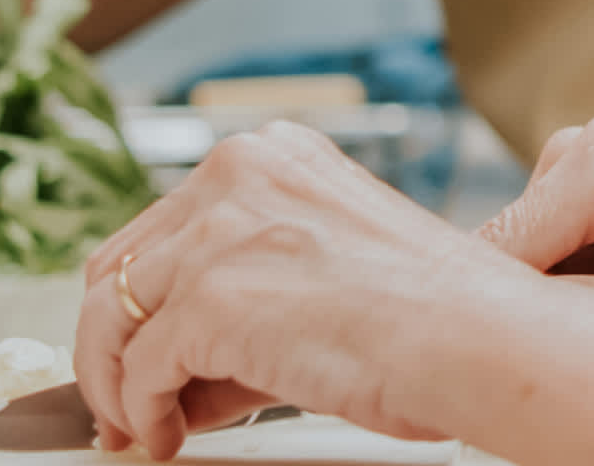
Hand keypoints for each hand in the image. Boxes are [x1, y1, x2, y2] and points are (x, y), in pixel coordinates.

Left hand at [79, 122, 539, 456]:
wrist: (481, 341)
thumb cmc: (439, 319)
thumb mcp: (325, 282)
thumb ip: (241, 309)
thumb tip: (169, 377)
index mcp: (272, 157)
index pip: (164, 226)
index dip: (142, 302)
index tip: (140, 353)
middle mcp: (237, 174)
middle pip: (122, 264)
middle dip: (112, 342)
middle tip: (122, 402)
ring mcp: (219, 231)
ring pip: (112, 313)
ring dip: (115, 384)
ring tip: (140, 428)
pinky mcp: (210, 297)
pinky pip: (137, 367)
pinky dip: (140, 411)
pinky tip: (165, 436)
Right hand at [475, 113, 593, 366]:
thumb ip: (569, 316)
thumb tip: (485, 342)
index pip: (494, 251)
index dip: (484, 319)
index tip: (474, 376)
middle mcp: (591, 157)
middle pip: (512, 265)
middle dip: (535, 320)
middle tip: (589, 361)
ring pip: (538, 282)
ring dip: (569, 323)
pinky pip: (569, 284)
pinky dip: (592, 320)